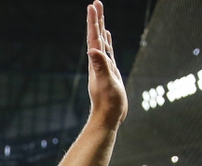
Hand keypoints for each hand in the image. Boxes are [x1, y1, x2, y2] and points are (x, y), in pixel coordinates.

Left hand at [86, 1, 127, 128]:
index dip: (93, 21)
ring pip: (101, 43)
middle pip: (96, 36)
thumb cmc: (108, 103)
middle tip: (96, 3)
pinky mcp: (109, 72)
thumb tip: (92, 50)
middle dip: (96, 19)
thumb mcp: (106, 82)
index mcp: (96, 62)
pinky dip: (107, 43)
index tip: (92, 5)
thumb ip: (100, 66)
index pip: (94, 37)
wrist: (108, 117)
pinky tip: (106, 38)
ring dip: (100, 29)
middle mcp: (98, 62)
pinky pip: (107, 52)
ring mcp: (103, 67)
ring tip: (99, 16)